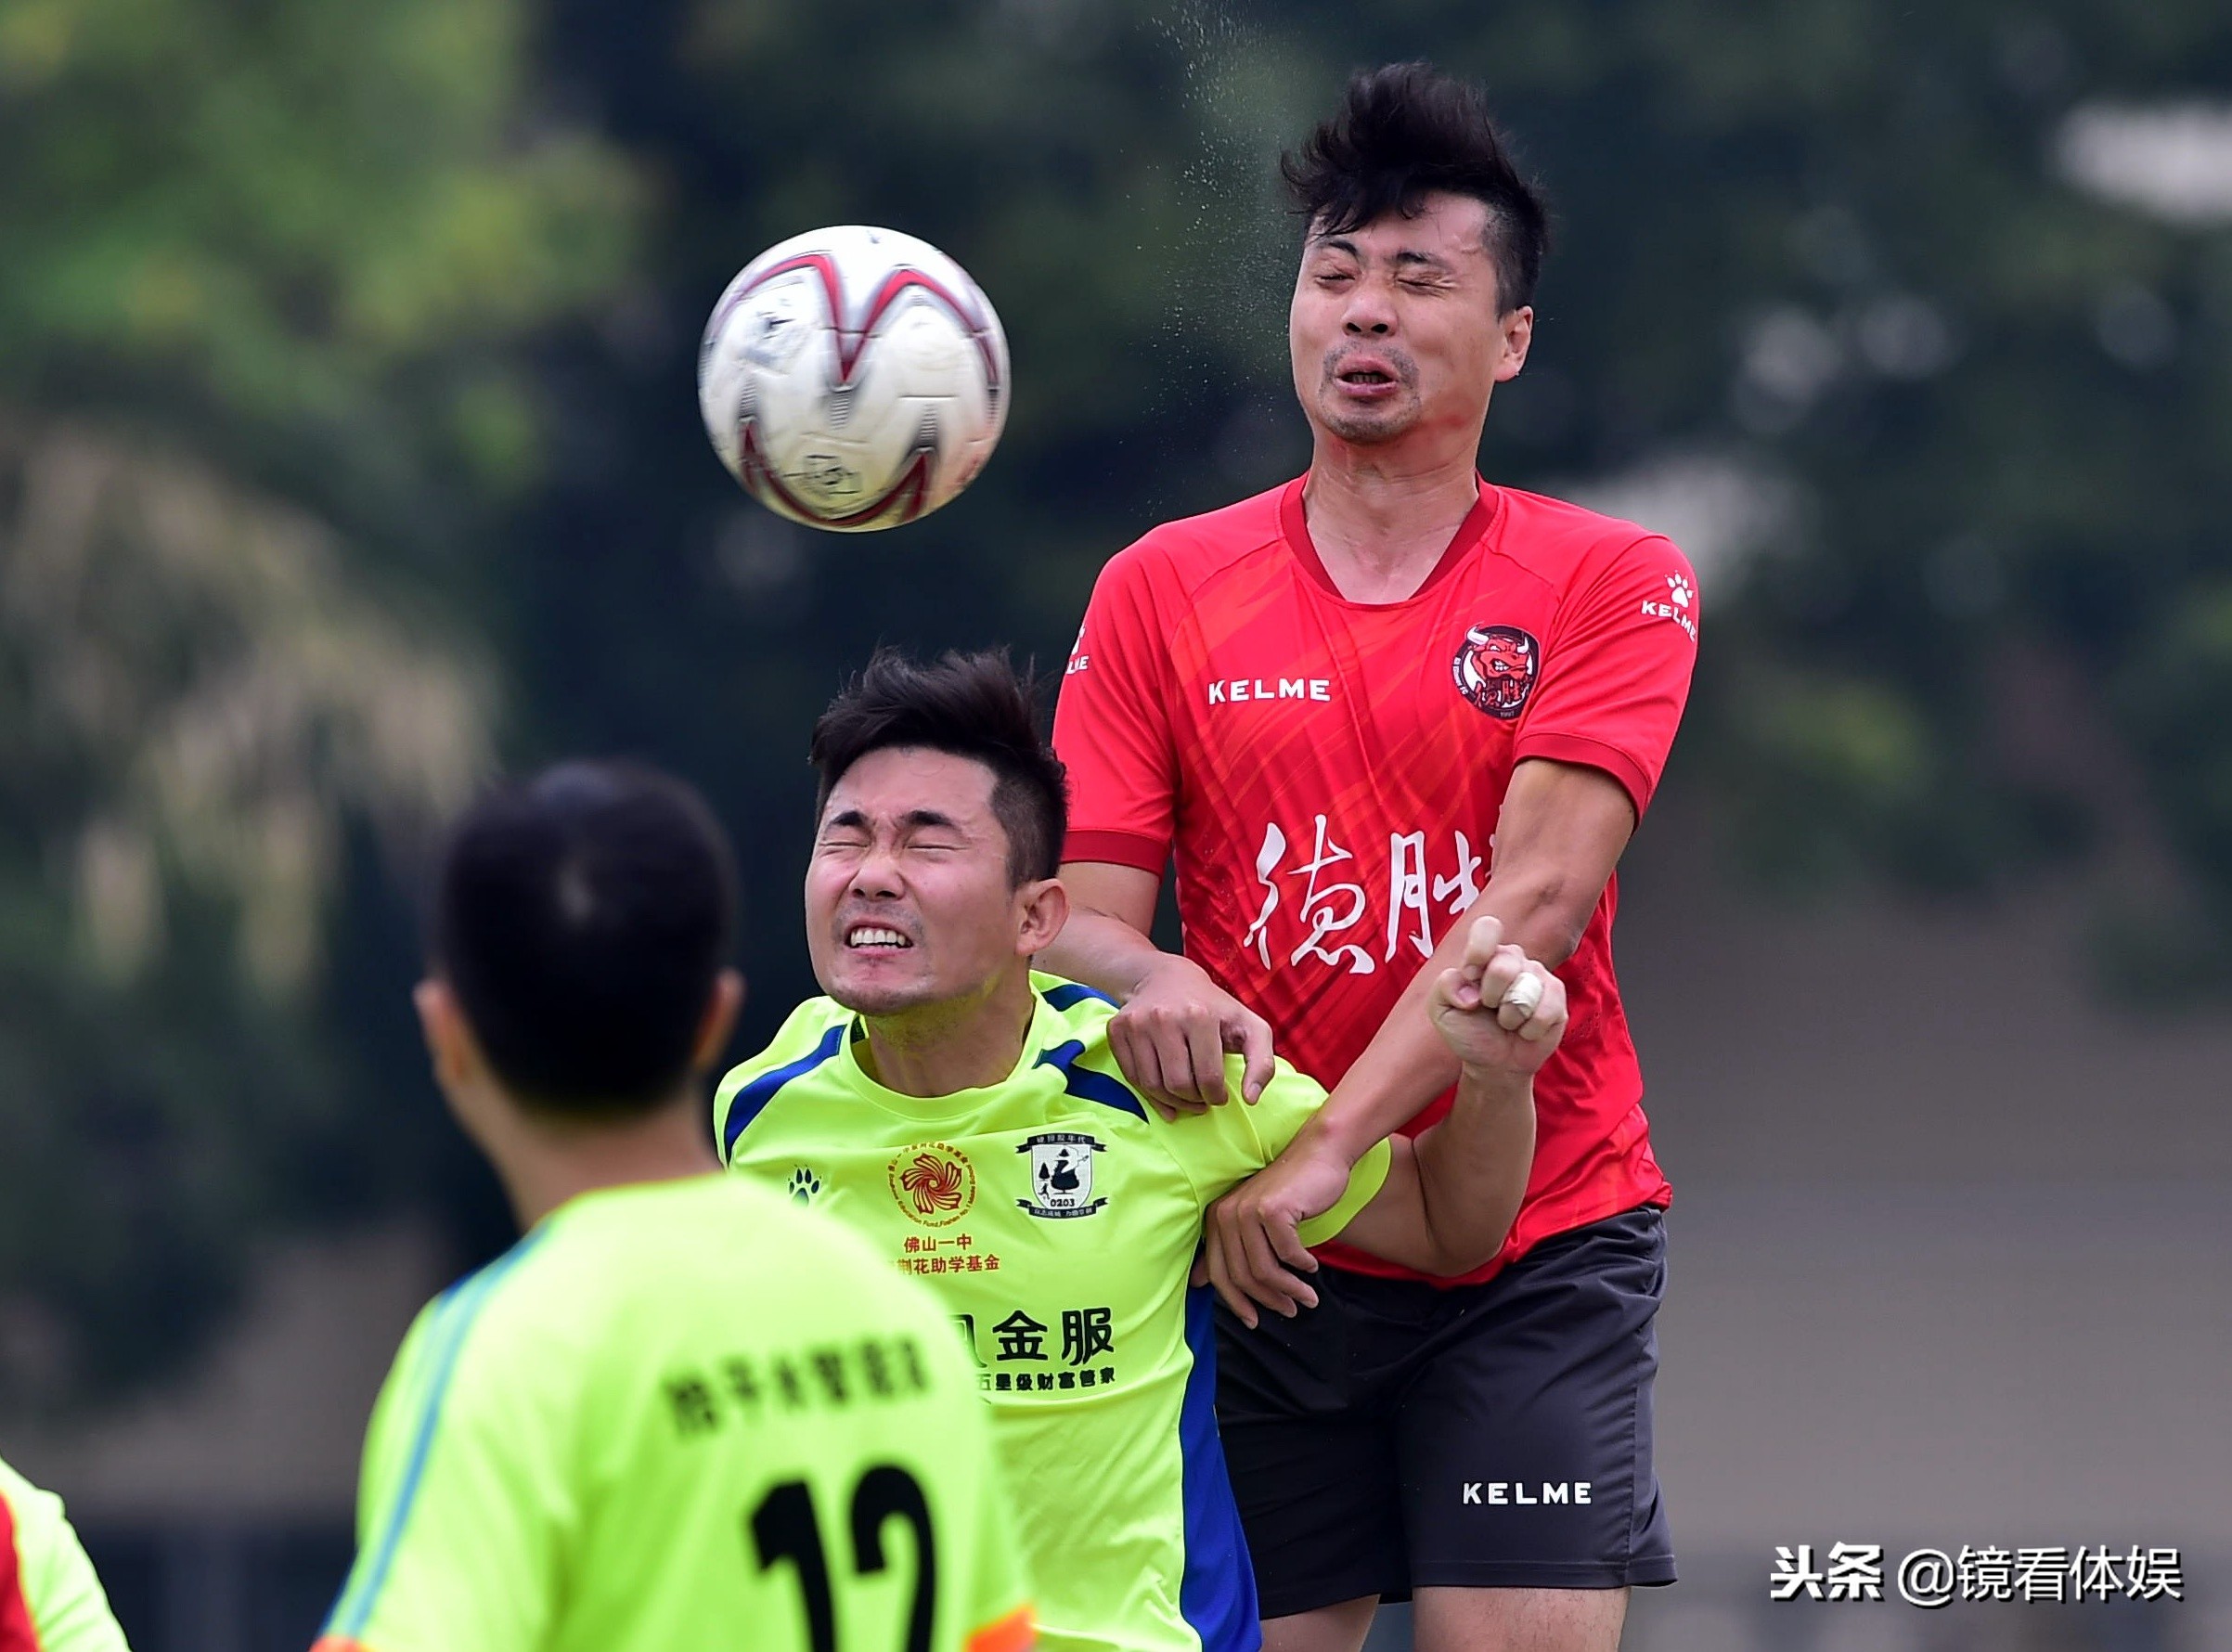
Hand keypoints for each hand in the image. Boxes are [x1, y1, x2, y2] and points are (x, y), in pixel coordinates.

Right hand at [1110, 955, 1275, 1118]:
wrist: (1165, 977)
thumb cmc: (1213, 1007)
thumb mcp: (1249, 1025)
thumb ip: (1262, 1062)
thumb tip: (1251, 1098)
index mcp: (1200, 1015)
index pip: (1208, 1078)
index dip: (1217, 1097)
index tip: (1220, 1096)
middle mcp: (1164, 1017)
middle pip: (1178, 1085)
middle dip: (1194, 1101)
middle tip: (1202, 1098)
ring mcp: (1136, 1023)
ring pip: (1153, 1086)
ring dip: (1172, 1101)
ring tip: (1186, 1095)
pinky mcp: (1117, 1030)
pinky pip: (1132, 1077)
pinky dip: (1149, 1092)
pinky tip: (1164, 1089)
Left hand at [1193, 1127, 1354, 1326]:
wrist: (1318, 1153)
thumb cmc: (1290, 1190)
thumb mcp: (1254, 1220)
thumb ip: (1229, 1249)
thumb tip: (1198, 1283)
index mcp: (1217, 1219)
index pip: (1218, 1273)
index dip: (1236, 1302)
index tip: (1254, 1320)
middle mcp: (1226, 1214)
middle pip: (1242, 1276)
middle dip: (1268, 1300)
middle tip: (1291, 1310)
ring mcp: (1248, 1210)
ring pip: (1265, 1270)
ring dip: (1290, 1289)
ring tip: (1307, 1297)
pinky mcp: (1272, 1210)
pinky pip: (1288, 1254)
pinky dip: (1302, 1265)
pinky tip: (1312, 1265)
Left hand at [1427, 915, 1567, 1076]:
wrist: (1495, 1063)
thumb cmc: (1469, 1031)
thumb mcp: (1442, 1011)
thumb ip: (1445, 988)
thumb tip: (1470, 988)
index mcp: (1484, 955)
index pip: (1488, 927)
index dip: (1479, 950)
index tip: (1471, 975)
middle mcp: (1512, 959)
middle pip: (1503, 965)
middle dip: (1490, 996)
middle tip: (1489, 1008)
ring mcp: (1537, 976)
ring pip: (1524, 990)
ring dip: (1509, 1016)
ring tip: (1506, 1022)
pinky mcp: (1557, 997)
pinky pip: (1545, 1010)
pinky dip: (1529, 1029)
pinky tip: (1524, 1030)